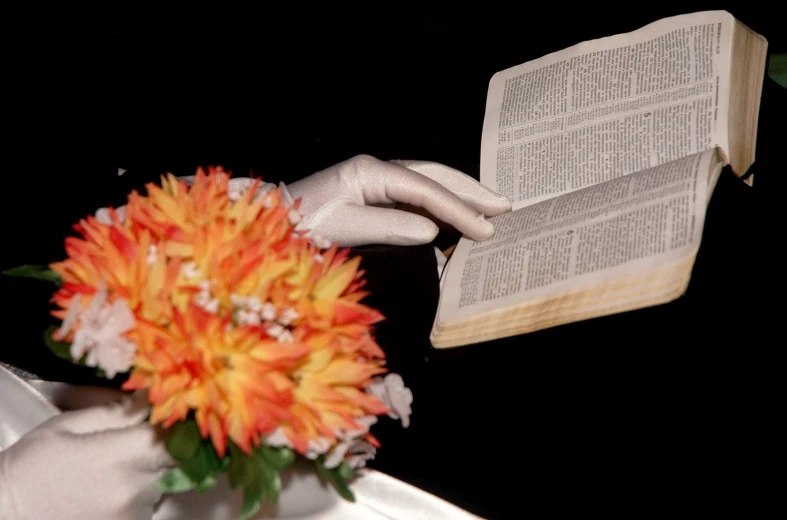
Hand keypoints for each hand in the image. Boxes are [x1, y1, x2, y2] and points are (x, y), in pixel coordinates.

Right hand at [0, 393, 173, 519]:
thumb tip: (148, 397)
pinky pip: (149, 504)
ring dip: (151, 470)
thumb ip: (116, 411)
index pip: (177, 435)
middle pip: (177, 460)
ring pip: (164, 482)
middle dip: (166, 445)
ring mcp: (133, 515)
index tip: (173, 413)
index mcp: (121, 456)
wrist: (4, 518)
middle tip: (141, 438)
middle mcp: (134, 490)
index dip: (180, 422)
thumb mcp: (66, 426)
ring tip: (112, 468)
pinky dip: (139, 492)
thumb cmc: (30, 469)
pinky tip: (108, 488)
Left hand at [285, 155, 510, 246]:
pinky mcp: (372, 196)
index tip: (486, 228)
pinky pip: (415, 199)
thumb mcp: (342, 227)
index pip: (425, 190)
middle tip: (505, 206)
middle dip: (470, 191)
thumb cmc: (298, 224)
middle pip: (434, 175)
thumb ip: (388, 227)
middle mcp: (376, 170)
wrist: (269, 222)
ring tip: (489, 209)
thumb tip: (432, 233)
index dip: (458, 209)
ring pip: (428, 184)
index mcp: (369, 172)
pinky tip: (455, 221)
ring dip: (459, 196)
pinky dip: (440, 209)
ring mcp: (375, 181)